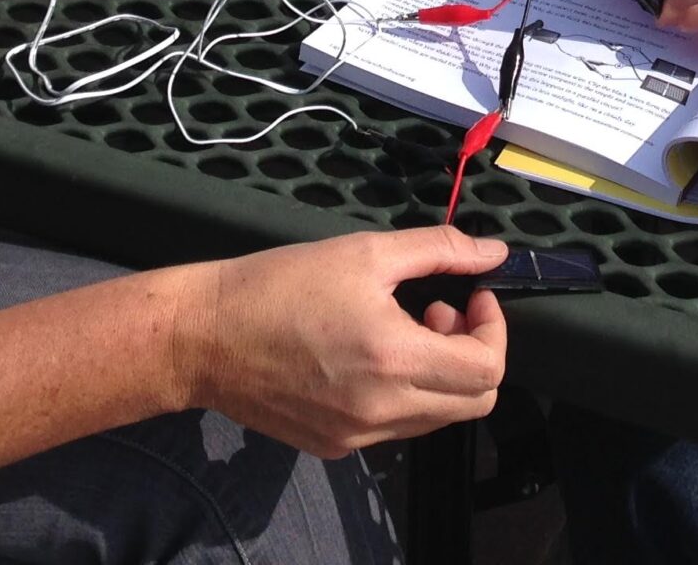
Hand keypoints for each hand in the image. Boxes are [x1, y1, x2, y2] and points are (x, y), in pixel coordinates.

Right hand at [177, 228, 508, 457]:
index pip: (487, 370)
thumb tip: (493, 252)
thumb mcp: (365, 252)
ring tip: (400, 330)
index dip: (492, 328)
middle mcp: (382, 411)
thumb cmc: (280, 285)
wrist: (205, 336)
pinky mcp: (334, 447)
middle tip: (439, 312)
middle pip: (474, 403)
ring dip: (439, 374)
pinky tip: (369, 357)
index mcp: (394, 361)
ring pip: (437, 418)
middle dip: (473, 353)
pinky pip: (395, 428)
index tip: (471, 295)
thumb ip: (439, 251)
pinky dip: (403, 394)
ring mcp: (358, 437)